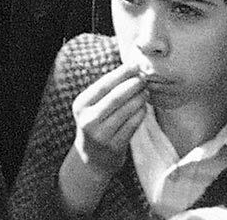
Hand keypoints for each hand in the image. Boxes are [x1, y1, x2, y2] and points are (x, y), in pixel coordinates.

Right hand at [68, 59, 149, 177]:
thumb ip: (104, 92)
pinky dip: (140, 114)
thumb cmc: (95, 126)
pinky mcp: (114, 147)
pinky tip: (144, 107)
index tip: (134, 65)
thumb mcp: (91, 108)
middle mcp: (89, 120)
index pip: (103, 85)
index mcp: (81, 105)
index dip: (120, 74)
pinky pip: (131, 126)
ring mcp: (101, 135)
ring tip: (146, 91)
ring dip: (139, 98)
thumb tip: (129, 71)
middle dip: (132, 85)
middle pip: (115, 97)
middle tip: (144, 78)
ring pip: (125, 111)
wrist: (91, 159)